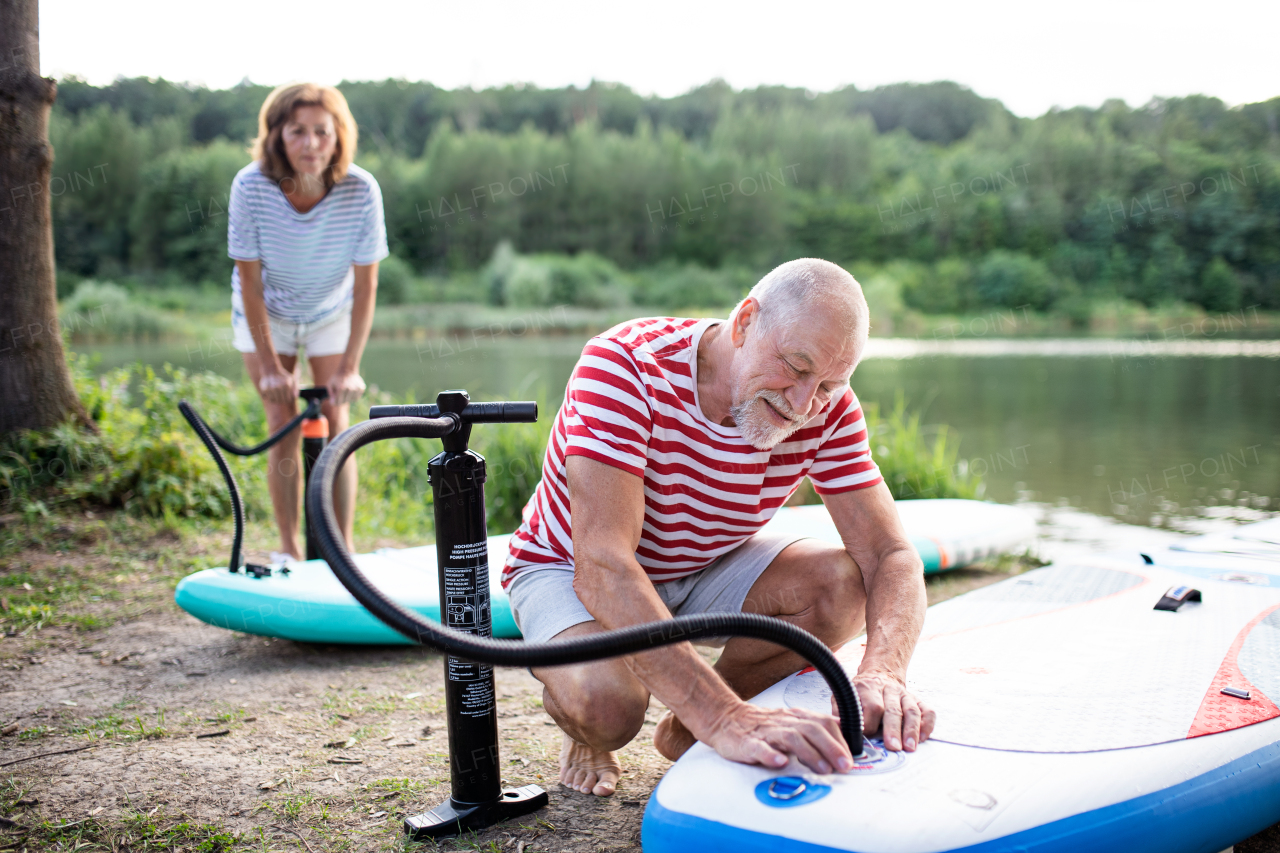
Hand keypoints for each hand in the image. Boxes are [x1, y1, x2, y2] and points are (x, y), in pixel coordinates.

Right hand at [258, 363, 298, 404]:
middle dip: (282, 399)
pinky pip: (268, 398)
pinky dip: (269, 397)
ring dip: (276, 399)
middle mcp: (279, 387)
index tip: (287, 396)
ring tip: (276, 393)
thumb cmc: (283, 377)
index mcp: (287, 385)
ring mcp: (271, 389)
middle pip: (282, 401)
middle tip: (281, 394)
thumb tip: (294, 397)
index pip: (289, 400)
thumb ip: (295, 388)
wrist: (271, 371)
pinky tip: (271, 391)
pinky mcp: (264, 389)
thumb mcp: (292, 380)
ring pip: (274, 401)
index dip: (288, 399)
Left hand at [326, 366, 365, 405]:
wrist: (347, 369)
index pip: (338, 402)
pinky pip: (356, 398)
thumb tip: (333, 403)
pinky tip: (350, 391)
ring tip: (345, 391)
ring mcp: (357, 389)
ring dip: (347, 398)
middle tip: (339, 394)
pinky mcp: (361, 388)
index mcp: (341, 388)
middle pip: (344, 402)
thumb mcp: (330, 384)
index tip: (333, 401)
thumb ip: (331, 394)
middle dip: (340, 400)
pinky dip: (353, 396)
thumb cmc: (337, 377)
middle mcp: (350, 389)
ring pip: (351, 401)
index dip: (334, 403)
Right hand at [702, 701, 853, 774]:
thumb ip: (815, 729)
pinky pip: (759, 747)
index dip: (840, 740)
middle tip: (844, 766)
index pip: (824, 723)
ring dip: (810, 753)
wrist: (725, 719)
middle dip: (832, 748)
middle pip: (812, 729)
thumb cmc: (761, 726)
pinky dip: (770, 754)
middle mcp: (784, 722)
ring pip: (791, 738)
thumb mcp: (791, 723)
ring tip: (822, 768)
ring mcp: (766, 732)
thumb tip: (844, 738)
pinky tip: (780, 762)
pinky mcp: (747, 743)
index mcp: (796, 718)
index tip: (850, 758)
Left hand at [849, 671, 934, 751]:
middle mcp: (888, 690)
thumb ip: (841, 711)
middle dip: (892, 729)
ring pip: (911, 711)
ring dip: (911, 730)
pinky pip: (927, 711)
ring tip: (910, 747)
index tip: (866, 738)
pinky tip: (923, 737)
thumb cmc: (860, 692)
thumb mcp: (845, 696)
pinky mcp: (917, 700)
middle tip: (893, 747)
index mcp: (868, 688)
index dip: (869, 724)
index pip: (872, 706)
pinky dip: (927, 724)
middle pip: (892, 710)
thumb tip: (840, 730)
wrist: (879, 674)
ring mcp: (904, 695)